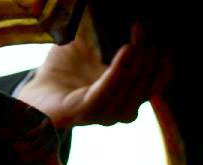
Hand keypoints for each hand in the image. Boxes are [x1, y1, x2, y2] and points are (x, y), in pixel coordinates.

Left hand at [17, 19, 170, 127]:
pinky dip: (117, 72)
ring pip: (129, 90)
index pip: (155, 84)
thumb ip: (107, 34)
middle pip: (144, 85)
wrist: (36, 93)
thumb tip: (116, 7)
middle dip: (148, 55)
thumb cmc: (66, 70)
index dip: (164, 64)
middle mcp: (121, 109)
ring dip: (137, 63)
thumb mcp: (91, 46)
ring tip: (137, 36)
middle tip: (145, 26)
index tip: (166, 40)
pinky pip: (105, 92)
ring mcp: (104, 114)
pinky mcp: (84, 112)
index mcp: (128, 97)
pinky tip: (125, 51)